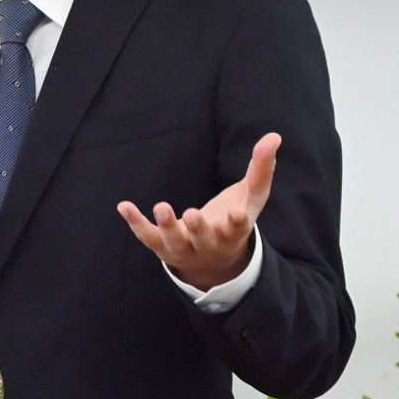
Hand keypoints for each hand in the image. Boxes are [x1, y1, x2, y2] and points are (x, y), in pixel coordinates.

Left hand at [118, 132, 279, 290]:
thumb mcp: (251, 197)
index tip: (236, 214)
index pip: (238, 228)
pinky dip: (136, 223)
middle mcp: (209, 244)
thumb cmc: (235, 221)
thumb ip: (261, 169)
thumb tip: (274, 136)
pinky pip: (147, 237)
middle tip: (193, 215)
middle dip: (198, 228)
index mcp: (234, 232)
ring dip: (167, 226)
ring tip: (162, 206)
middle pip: (204, 239)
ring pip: (175, 241)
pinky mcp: (163, 247)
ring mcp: (185, 249)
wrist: (215, 262)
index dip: (236, 222)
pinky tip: (124, 206)